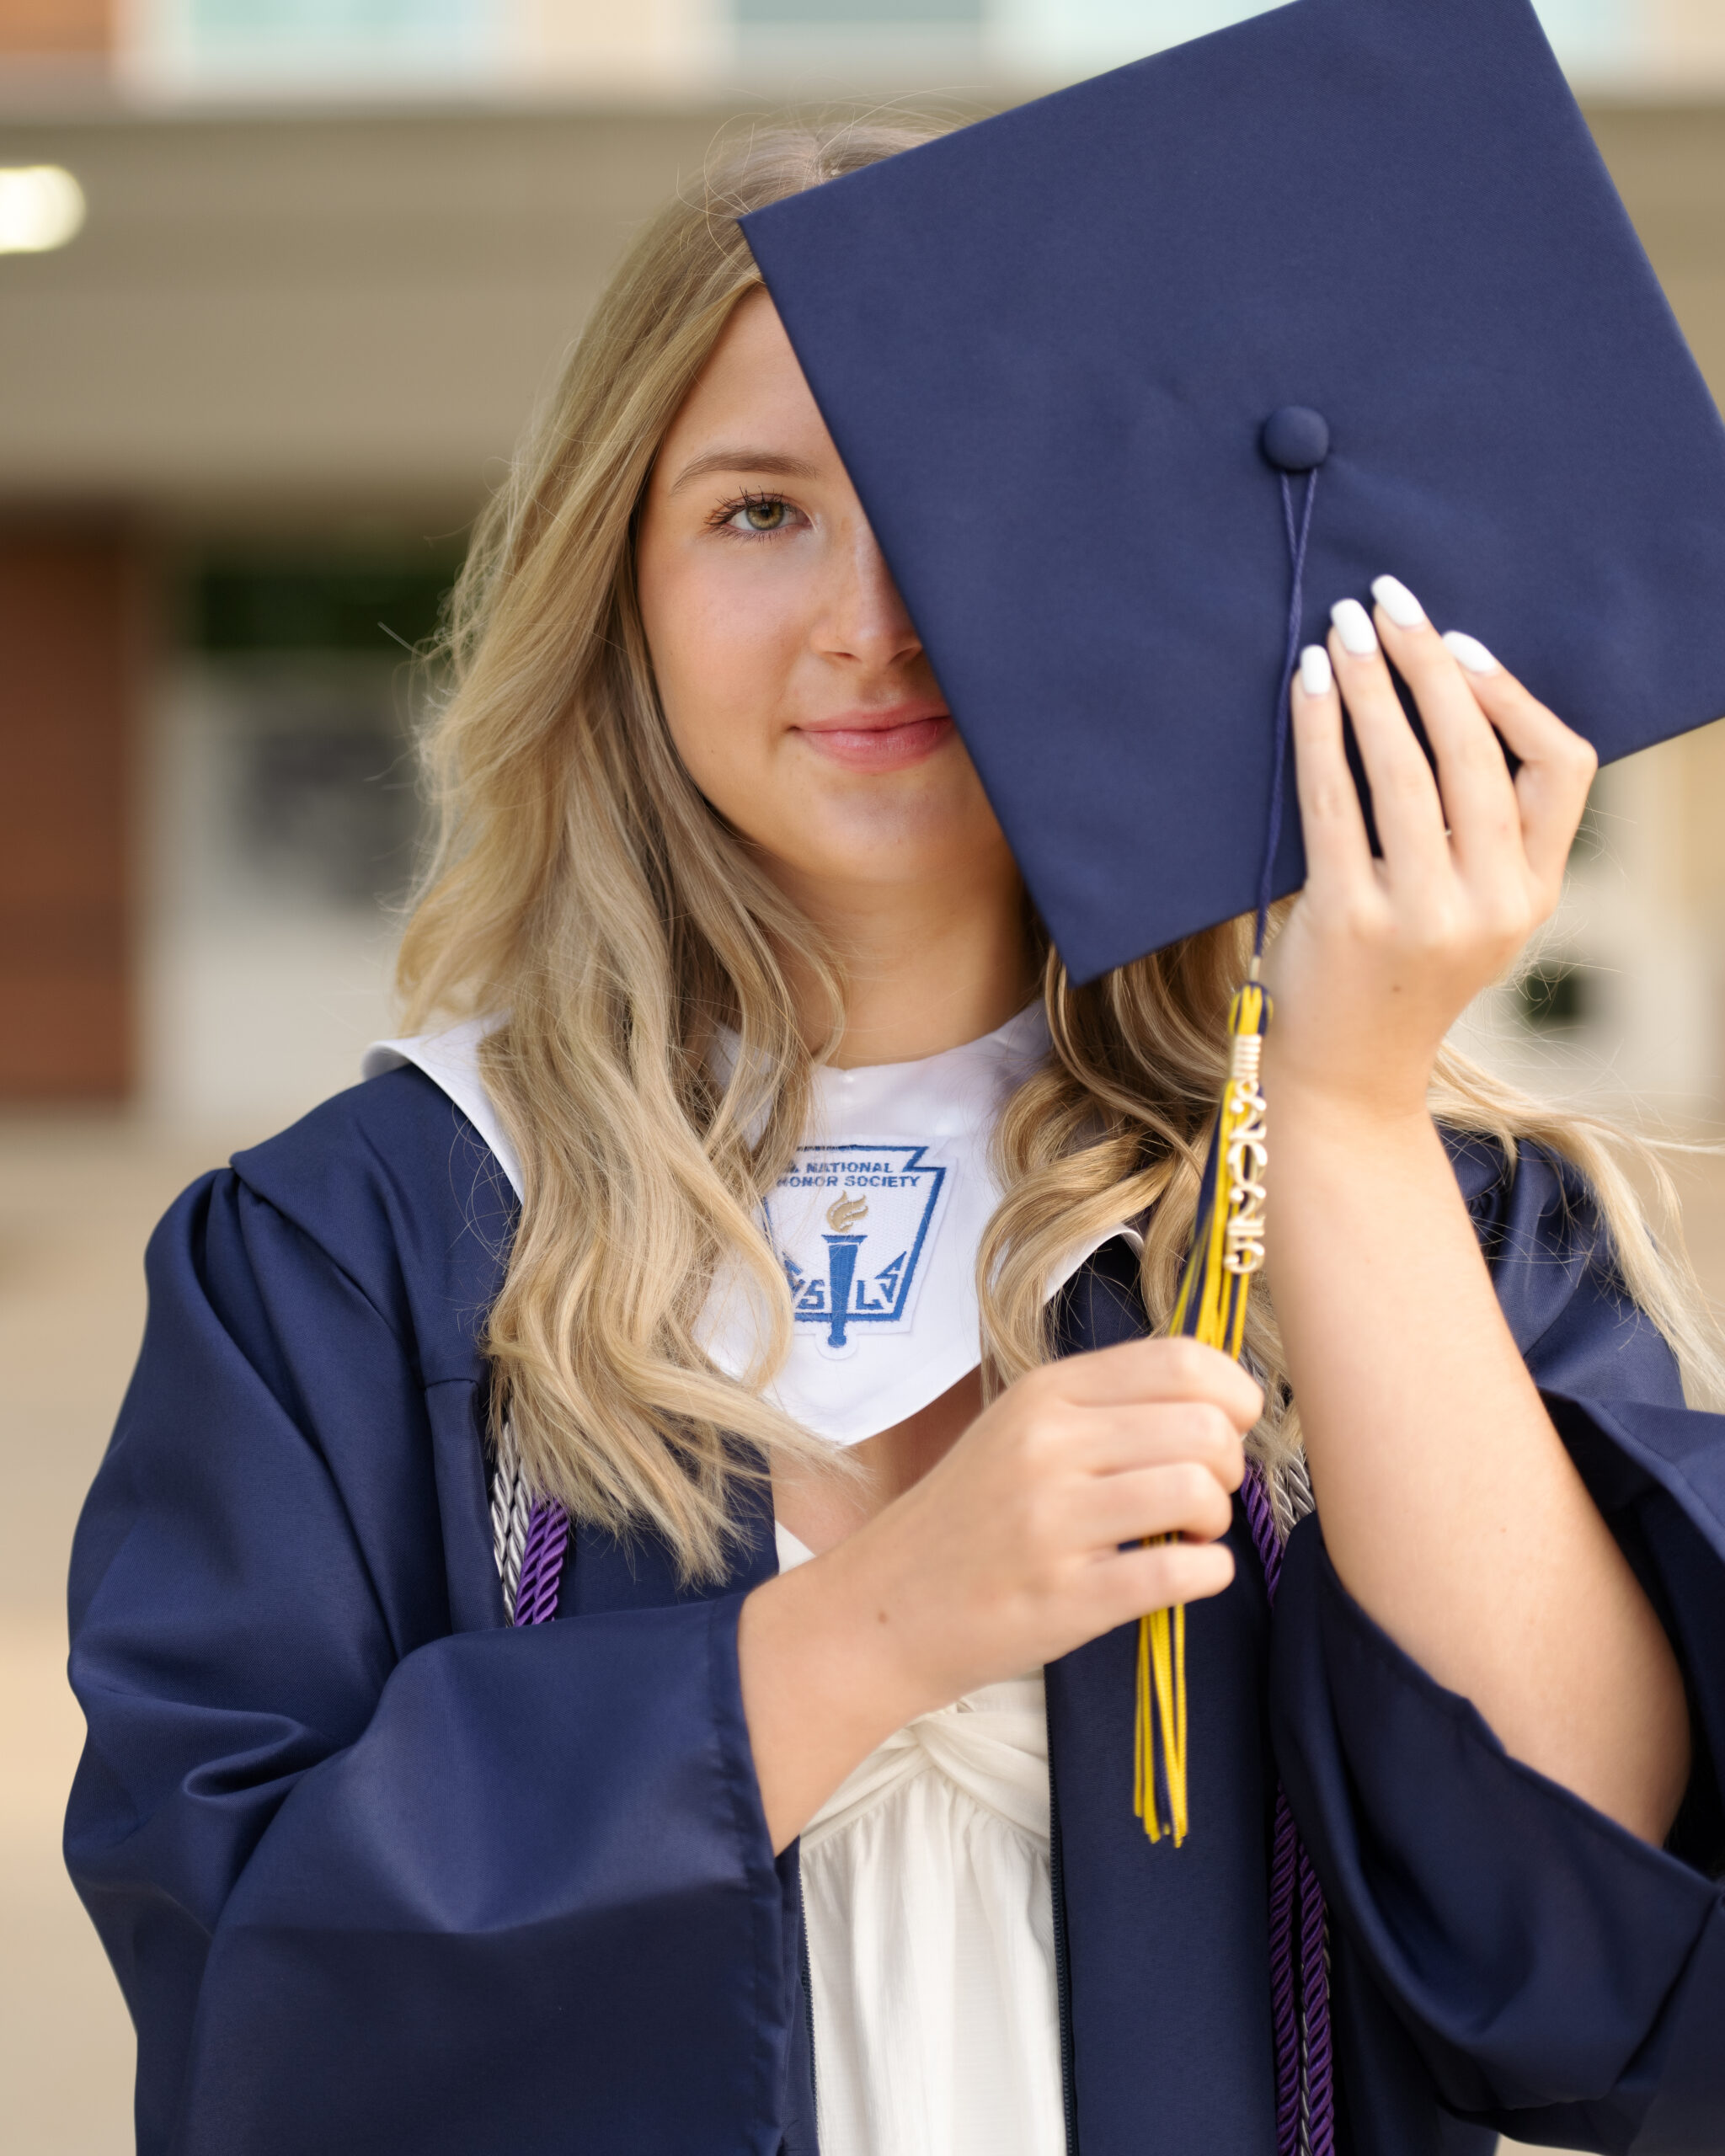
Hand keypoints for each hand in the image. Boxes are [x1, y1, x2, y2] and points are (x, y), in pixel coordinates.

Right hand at [738, 1337, 1257, 1850]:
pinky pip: (1181, 1572)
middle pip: (1203, 1427)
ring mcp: (1054, 1522)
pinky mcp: (1066, 1597)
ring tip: (1189, 1533)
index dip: (1232, 1392)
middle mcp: (1048, 1446)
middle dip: (1229, 1463)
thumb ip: (1104, 1406)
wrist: (886, 1607)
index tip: (1229, 1426)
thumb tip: (1214, 1400)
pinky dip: (1209, 1573)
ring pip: (1197, 1491)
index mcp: (1045, 1394)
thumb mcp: (1020, 1430)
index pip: (1180, 1360)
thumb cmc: (968, 1518)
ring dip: (1218, 1519)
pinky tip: (1187, 1573)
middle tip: (1203, 1492)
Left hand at [1261, 577, 1597, 1126]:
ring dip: (1368, 684)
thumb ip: (1476, 833)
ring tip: (1340, 628)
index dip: (1513, 695)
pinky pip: (1334, 800)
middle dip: (1426, 663)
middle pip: (1473, 752)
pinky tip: (1304, 687)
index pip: (1565, 769)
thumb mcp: (1467, 912)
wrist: (1345, 1079)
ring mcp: (1423, 914)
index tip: (1459, 645)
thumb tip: (1439, 696)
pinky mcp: (1352, 919)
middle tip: (1387, 601)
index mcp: (1534, 894)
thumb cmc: (1395, 973)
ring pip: (1402, 767)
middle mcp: (1492, 905)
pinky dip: (1318, 732)